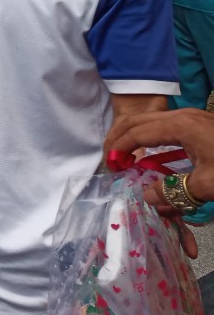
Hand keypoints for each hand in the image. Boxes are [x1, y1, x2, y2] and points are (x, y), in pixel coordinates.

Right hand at [105, 107, 213, 258]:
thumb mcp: (207, 185)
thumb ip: (173, 191)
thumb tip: (147, 198)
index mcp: (181, 125)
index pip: (138, 133)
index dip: (119, 148)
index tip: (109, 166)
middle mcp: (183, 116)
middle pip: (139, 121)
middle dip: (120, 139)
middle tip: (110, 160)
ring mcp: (194, 118)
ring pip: (153, 123)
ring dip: (136, 139)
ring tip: (126, 159)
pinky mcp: (202, 126)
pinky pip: (167, 129)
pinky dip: (154, 141)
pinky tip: (154, 159)